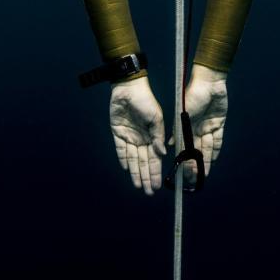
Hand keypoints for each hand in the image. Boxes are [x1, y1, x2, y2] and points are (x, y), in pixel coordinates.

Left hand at [110, 76, 165, 194]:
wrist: (130, 88)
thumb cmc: (146, 101)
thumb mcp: (156, 118)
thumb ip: (158, 137)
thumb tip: (162, 154)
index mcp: (153, 137)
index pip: (155, 159)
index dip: (156, 172)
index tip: (158, 186)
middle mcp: (141, 139)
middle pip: (144, 163)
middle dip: (146, 177)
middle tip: (148, 192)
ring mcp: (129, 137)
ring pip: (133, 159)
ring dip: (135, 172)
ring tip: (138, 186)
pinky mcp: (117, 132)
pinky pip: (120, 149)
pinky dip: (123, 159)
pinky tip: (126, 169)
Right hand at [170, 64, 227, 185]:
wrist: (209, 82)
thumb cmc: (192, 95)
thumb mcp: (182, 114)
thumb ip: (177, 131)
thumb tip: (168, 146)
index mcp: (184, 126)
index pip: (184, 147)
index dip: (184, 159)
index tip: (183, 172)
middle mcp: (195, 128)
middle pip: (195, 150)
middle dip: (195, 164)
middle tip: (194, 178)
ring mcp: (207, 126)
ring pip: (206, 148)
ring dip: (205, 160)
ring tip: (204, 174)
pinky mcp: (218, 124)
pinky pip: (217, 140)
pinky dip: (215, 150)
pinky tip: (213, 160)